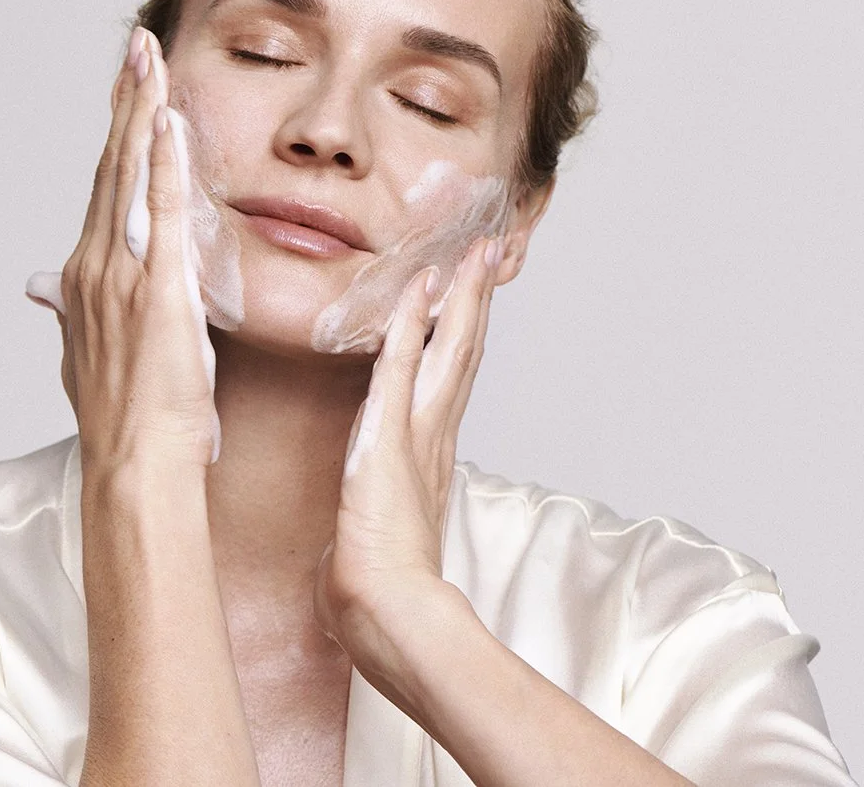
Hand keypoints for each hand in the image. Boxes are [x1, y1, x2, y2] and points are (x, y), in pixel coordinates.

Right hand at [26, 28, 219, 472]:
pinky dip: (162, 162)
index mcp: (87, 279)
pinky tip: (168, 120)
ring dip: (140, 112)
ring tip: (149, 59)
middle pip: (111, 167)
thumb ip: (69, 312)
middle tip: (137, 47)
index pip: (104, 190)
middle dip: (125, 102)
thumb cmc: (126, 420)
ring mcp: (122, 274)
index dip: (116, 136)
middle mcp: (96, 266)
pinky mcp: (157, 288)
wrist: (134, 465)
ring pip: (129, 176)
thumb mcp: (87, 355)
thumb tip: (39, 288)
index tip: (128, 90)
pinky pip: (160, 211)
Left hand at [313, 233, 503, 661]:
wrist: (388, 613)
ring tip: (476, 250)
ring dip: (461, 294)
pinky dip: (413, 321)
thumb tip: (368, 525)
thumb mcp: (378, 532)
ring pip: (448, 347)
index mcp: (429, 453)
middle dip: (478, 297)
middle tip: (495, 250)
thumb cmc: (379, 586)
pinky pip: (402, 365)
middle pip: (465, 350)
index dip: (464, 332)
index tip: (474, 294)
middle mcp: (433, 435)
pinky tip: (422, 284)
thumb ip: (379, 515)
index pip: (452, 378)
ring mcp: (417, 433)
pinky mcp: (391, 436)